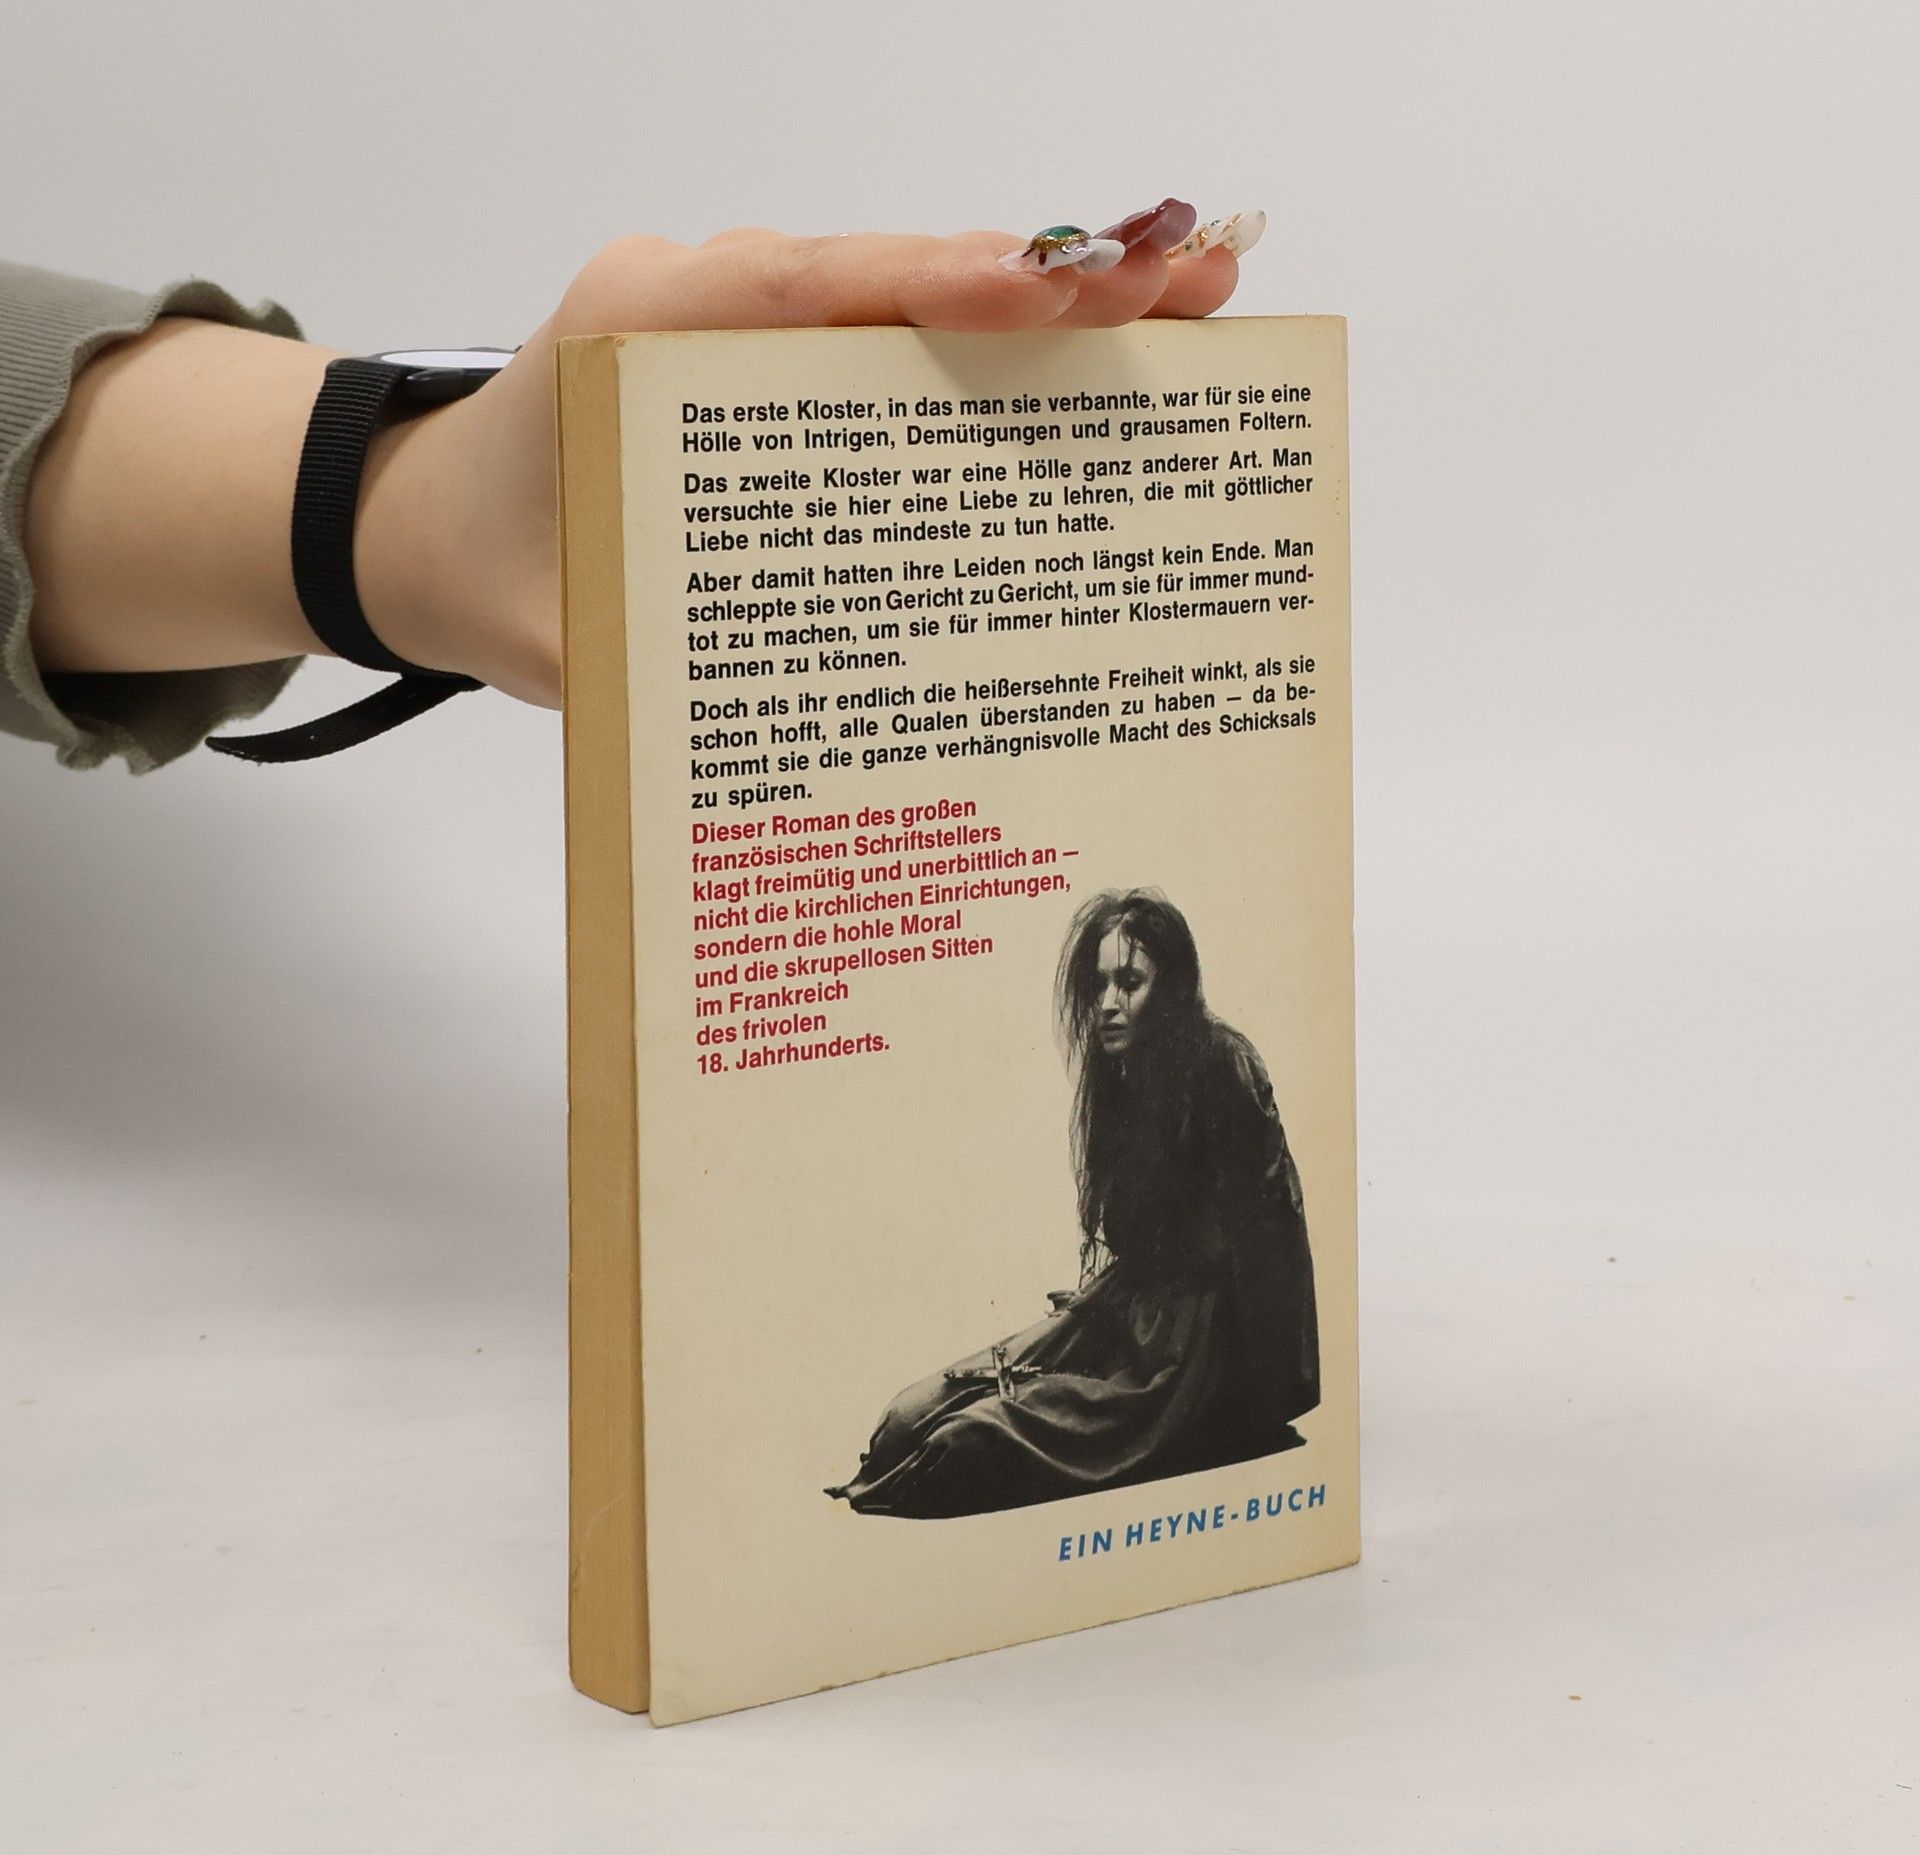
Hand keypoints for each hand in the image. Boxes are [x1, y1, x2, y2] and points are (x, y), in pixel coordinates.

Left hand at [360, 209, 1246, 706]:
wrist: (428, 524)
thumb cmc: (488, 565)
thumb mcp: (550, 634)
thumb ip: (647, 671)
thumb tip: (779, 755)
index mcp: (645, 332)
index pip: (811, 289)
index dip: (943, 287)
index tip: (1059, 296)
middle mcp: (709, 301)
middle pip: (898, 270)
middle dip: (1054, 280)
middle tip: (1198, 291)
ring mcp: (752, 321)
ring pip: (916, 291)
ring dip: (1050, 306)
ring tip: (1186, 318)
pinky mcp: (782, 361)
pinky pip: (900, 336)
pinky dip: (999, 347)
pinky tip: (1096, 369)